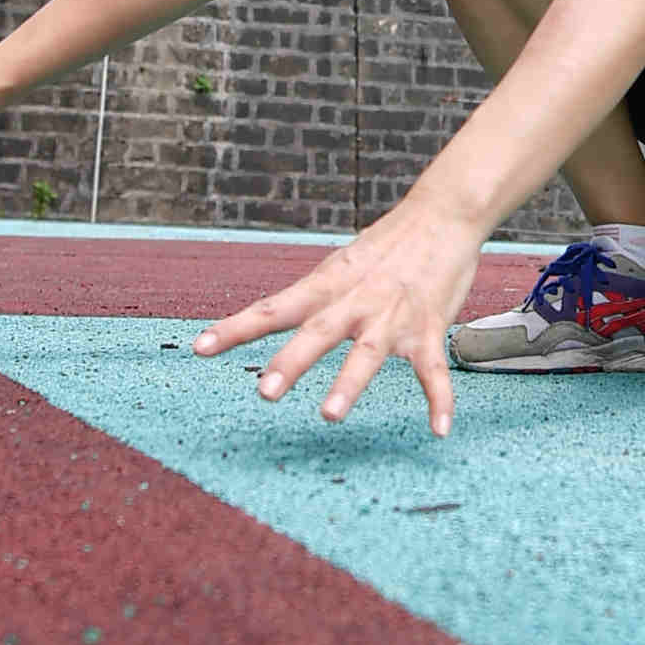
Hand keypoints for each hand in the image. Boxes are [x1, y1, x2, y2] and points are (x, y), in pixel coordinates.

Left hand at [194, 200, 481, 435]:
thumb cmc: (388, 245)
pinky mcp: (428, 328)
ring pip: (367, 353)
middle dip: (291, 363)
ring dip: (348, 384)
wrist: (443, 215)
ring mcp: (393, 315)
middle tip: (264, 393)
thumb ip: (314, 296)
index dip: (236, 328)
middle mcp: (355, 300)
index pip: (274, 308)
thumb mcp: (342, 265)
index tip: (201, 347)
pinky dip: (439, 401)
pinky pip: (433, 370)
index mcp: (328, 284)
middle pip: (317, 332)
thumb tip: (276, 317)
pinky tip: (438, 430)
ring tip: (329, 415)